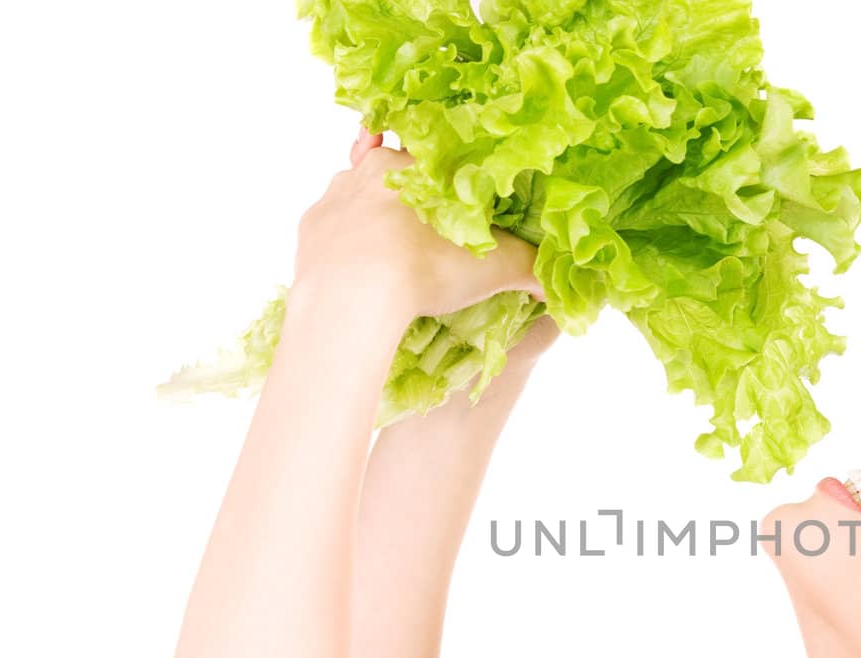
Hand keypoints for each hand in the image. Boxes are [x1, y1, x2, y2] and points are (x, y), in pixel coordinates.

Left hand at [291, 125, 549, 329]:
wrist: (352, 299)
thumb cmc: (425, 267)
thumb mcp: (492, 267)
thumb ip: (526, 268)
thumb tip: (552, 287)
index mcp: (409, 164)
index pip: (431, 156)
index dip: (446, 177)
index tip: (453, 199)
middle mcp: (364, 171)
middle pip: (391, 175)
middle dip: (409, 199)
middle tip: (428, 233)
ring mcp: (331, 200)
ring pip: (357, 200)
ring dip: (375, 221)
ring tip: (395, 256)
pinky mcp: (309, 232)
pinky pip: (332, 231)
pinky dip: (347, 246)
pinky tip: (364, 272)